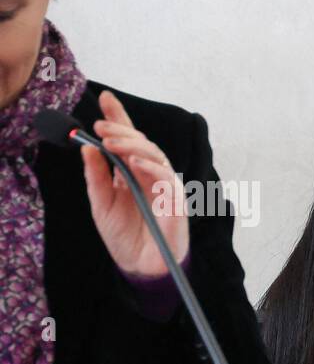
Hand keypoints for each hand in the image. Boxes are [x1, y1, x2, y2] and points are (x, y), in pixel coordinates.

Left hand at [81, 90, 189, 277]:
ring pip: (155, 155)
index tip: (106, 98)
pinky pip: (166, 178)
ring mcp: (164, 187)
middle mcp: (150, 176)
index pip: (128, 140)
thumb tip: (87, 148)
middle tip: (100, 125)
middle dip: (122, 129)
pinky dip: (150, 167)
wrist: (140, 266)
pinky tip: (133, 162)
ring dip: (133, 145)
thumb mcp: (101, 203)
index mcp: (132, 173)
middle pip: (142, 143)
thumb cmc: (124, 237)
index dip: (120, 118)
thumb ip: (97, 177)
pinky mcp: (176, 201)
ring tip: (111, 141)